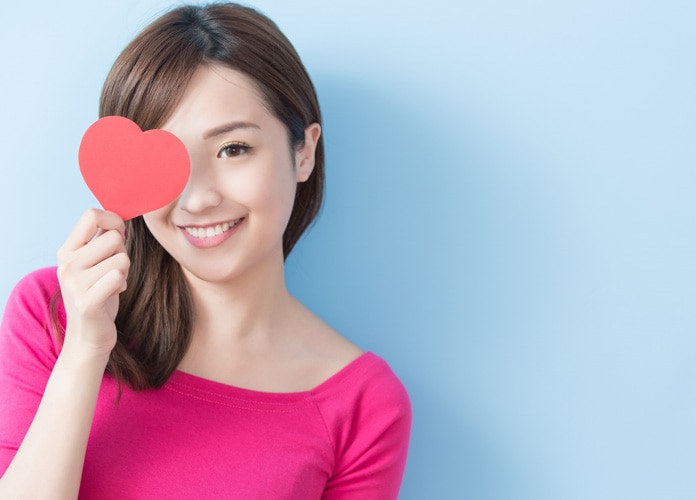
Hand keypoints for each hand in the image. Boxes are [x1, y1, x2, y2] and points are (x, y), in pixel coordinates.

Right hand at [56, 209, 129, 361]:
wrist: (88, 335)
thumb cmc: (98, 294)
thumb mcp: (93, 263)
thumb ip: (101, 240)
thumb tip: (119, 219)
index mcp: (67, 251)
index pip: (91, 215)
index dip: (114, 220)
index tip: (119, 235)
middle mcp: (67, 264)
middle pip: (114, 238)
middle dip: (123, 253)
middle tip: (112, 271)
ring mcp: (74, 283)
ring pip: (121, 259)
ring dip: (124, 272)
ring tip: (110, 285)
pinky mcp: (86, 302)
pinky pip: (117, 277)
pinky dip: (122, 285)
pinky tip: (112, 295)